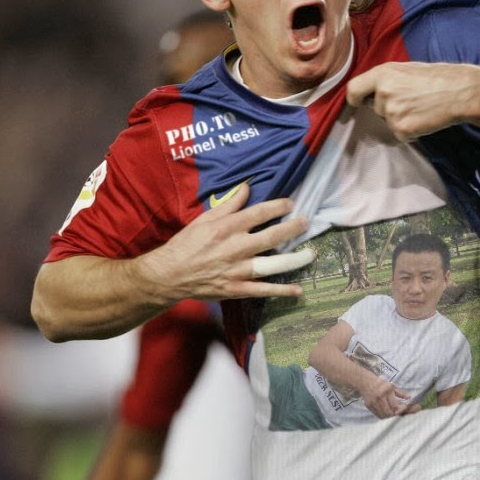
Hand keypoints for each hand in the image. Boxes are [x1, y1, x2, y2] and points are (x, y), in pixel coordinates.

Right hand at [136, 183, 312, 302]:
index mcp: (227, 227)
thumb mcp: (204, 219)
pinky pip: (264, 290)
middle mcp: (236, 248)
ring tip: (311, 254)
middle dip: (293, 228)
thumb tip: (247, 187)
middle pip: (273, 236)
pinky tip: (298, 290)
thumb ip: (229, 204)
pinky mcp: (237, 289)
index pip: (260, 213)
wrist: (169, 275)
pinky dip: (282, 291)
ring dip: (295, 259)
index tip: (291, 204)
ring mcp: (238, 270)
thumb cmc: (186, 244)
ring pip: (274, 264)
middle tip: (306, 223)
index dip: (279, 207)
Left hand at [346, 62, 479, 140]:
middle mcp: (383, 93)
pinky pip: (400, 134)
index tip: (358, 102)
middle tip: (411, 100)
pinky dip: (411, 131)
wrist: (460, 92)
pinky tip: (424, 118)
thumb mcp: (405, 69)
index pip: (353, 90)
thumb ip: (385, 79)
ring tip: (421, 107)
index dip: (354, 98)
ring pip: (388, 122)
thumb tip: (369, 92)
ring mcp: (392, 113)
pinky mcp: (402, 130)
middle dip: (388, 107)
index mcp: (382, 74)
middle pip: (375, 108)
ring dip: (401, 119)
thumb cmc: (436, 78)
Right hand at [360, 375, 416, 418]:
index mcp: (386, 391)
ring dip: (389, 416)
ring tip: (392, 411)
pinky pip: (378, 415)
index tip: (404, 408)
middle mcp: (379, 397)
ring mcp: (373, 402)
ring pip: (383, 415)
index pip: (395, 406)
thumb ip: (400, 393)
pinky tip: (386, 412)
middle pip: (389, 412)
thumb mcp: (391, 386)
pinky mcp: (368, 406)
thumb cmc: (380, 383)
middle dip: (395, 413)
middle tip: (398, 411)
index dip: (401, 409)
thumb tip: (409, 397)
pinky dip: (383, 416)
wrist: (364, 381)